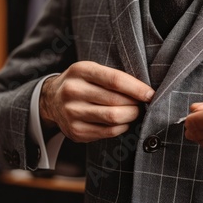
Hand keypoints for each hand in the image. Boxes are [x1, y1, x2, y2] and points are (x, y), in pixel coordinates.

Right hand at [40, 61, 154, 142]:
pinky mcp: (75, 131)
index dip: (137, 88)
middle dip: (135, 104)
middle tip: (143, 104)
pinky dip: (122, 127)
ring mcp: (72, 113)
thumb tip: (145, 92)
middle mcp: (73, 91)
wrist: (51, 100)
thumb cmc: (82, 82)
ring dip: (131, 116)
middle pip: (115, 101)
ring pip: (113, 118)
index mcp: (80, 70)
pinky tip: (123, 122)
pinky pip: (108, 132)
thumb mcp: (92, 70)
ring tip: (135, 112)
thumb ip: (114, 77)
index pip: (115, 80)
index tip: (151, 94)